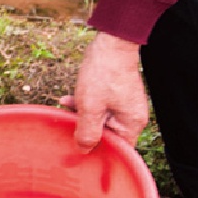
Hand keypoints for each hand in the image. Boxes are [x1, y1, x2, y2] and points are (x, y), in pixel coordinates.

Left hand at [60, 32, 148, 150]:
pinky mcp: (114, 98)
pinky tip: (67, 100)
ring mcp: (122, 107)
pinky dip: (83, 107)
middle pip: (106, 137)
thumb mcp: (90, 108)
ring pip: (98, 122)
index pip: (117, 151)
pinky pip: (97, 109)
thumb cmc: (103, 74)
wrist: (110, 42)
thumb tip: (84, 151)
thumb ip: (87, 133)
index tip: (79, 155)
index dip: (98, 155)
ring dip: (80, 117)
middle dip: (85, 132)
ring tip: (67, 107)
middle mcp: (130, 118)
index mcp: (130, 124)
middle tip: (68, 128)